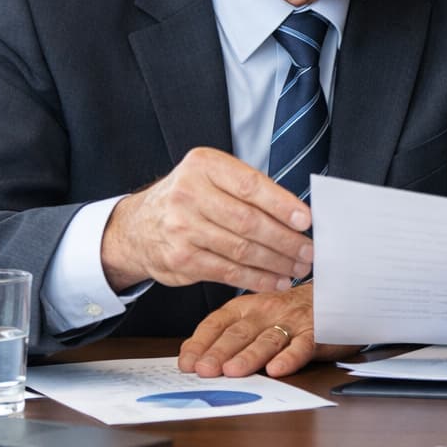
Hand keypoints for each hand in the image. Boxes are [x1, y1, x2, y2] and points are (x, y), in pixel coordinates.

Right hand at [101, 146, 314, 292]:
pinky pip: (229, 272)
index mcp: (203, 165)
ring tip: (298, 267)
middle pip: (249, 221)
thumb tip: (297, 214)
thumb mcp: (211, 176)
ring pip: (241, 250)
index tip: (307, 220)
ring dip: (276, 262)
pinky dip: (258, 279)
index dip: (282, 205)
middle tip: (309, 250)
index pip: (251, 186)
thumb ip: (248, 188)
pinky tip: (276, 281)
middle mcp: (189, 194)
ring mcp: (182, 229)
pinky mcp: (181, 259)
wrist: (137, 226)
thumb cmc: (189, 197)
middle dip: (285, 240)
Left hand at [176, 285, 356, 377]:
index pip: (217, 324)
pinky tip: (278, 369)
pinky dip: (290, 357)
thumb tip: (193, 360)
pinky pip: (302, 345)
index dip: (200, 343)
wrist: (334, 294)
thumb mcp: (253, 317)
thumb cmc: (287, 313)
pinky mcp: (317, 332)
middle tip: (204, 370)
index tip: (187, 363)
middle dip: (219, 352)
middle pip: (239, 333)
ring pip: (267, 340)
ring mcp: (292, 322)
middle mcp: (266, 313)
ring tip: (233, 372)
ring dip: (249, 356)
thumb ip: (227, 336)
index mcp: (245, 308)